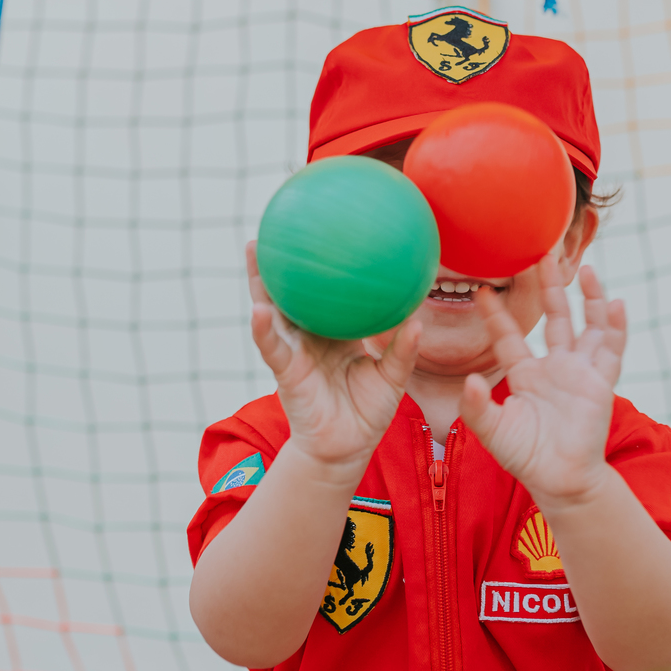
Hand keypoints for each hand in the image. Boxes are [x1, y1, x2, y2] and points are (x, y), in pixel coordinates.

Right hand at [245, 241, 419, 475]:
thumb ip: (402, 350)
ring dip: (260, 282)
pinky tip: (258, 310)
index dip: (324, 263)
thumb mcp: (392, 377)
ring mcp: (295, 351)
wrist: (347, 449)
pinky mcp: (287, 373)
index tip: (326, 229)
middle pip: (292, 290)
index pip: (327, 290)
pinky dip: (264, 330)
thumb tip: (416, 320)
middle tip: (279, 221)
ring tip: (253, 248)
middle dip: (283, 259)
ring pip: (273, 310)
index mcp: (334, 331)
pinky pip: (275, 348)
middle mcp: (310, 335)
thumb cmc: (367, 410)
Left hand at [460, 255, 626, 505]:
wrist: (560, 481)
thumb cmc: (526, 457)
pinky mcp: (601, 384)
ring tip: (584, 268)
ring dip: (587, 298)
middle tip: (538, 254)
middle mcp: (555, 367)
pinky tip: (616, 303)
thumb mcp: (493, 431)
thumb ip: (476, 407)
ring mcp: (580, 373)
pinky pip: (611, 350)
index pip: (509, 336)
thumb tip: (465, 379)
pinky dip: (615, 327)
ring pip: (586, 326)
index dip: (497, 314)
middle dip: (546, 287)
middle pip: (553, 317)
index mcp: (525, 375)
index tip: (483, 289)